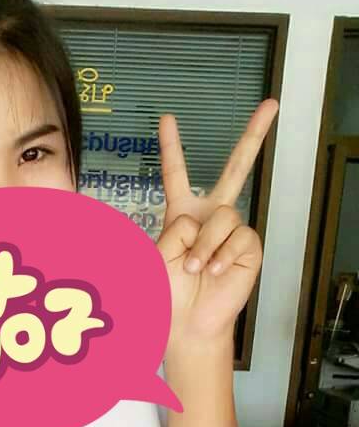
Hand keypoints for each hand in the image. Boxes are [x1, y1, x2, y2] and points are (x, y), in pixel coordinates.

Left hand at [155, 99, 278, 354]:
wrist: (188, 322)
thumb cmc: (168, 292)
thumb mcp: (156, 258)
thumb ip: (171, 231)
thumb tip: (193, 223)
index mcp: (181, 214)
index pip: (176, 174)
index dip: (171, 147)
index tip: (167, 118)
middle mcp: (211, 216)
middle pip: (236, 168)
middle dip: (254, 135)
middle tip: (271, 104)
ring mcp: (232, 230)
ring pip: (222, 217)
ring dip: (205, 246)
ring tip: (197, 268)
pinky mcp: (249, 247)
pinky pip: (239, 237)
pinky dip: (223, 256)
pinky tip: (216, 272)